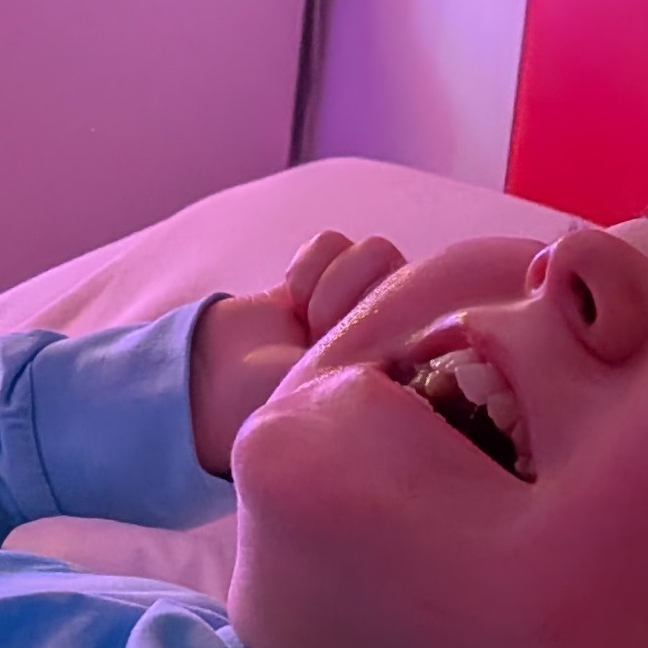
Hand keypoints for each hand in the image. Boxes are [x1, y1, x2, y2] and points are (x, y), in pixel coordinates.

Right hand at [189, 229, 407, 474]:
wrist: (211, 387)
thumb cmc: (277, 405)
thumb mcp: (334, 392)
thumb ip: (381, 365)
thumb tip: (422, 337)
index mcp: (402, 371)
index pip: (436, 317)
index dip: (396, 321)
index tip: (362, 350)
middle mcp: (385, 335)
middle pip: (407, 275)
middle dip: (360, 298)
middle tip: (324, 331)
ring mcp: (353, 304)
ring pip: (375, 251)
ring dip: (334, 282)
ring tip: (307, 319)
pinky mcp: (320, 279)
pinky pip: (334, 242)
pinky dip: (310, 266)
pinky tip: (292, 299)